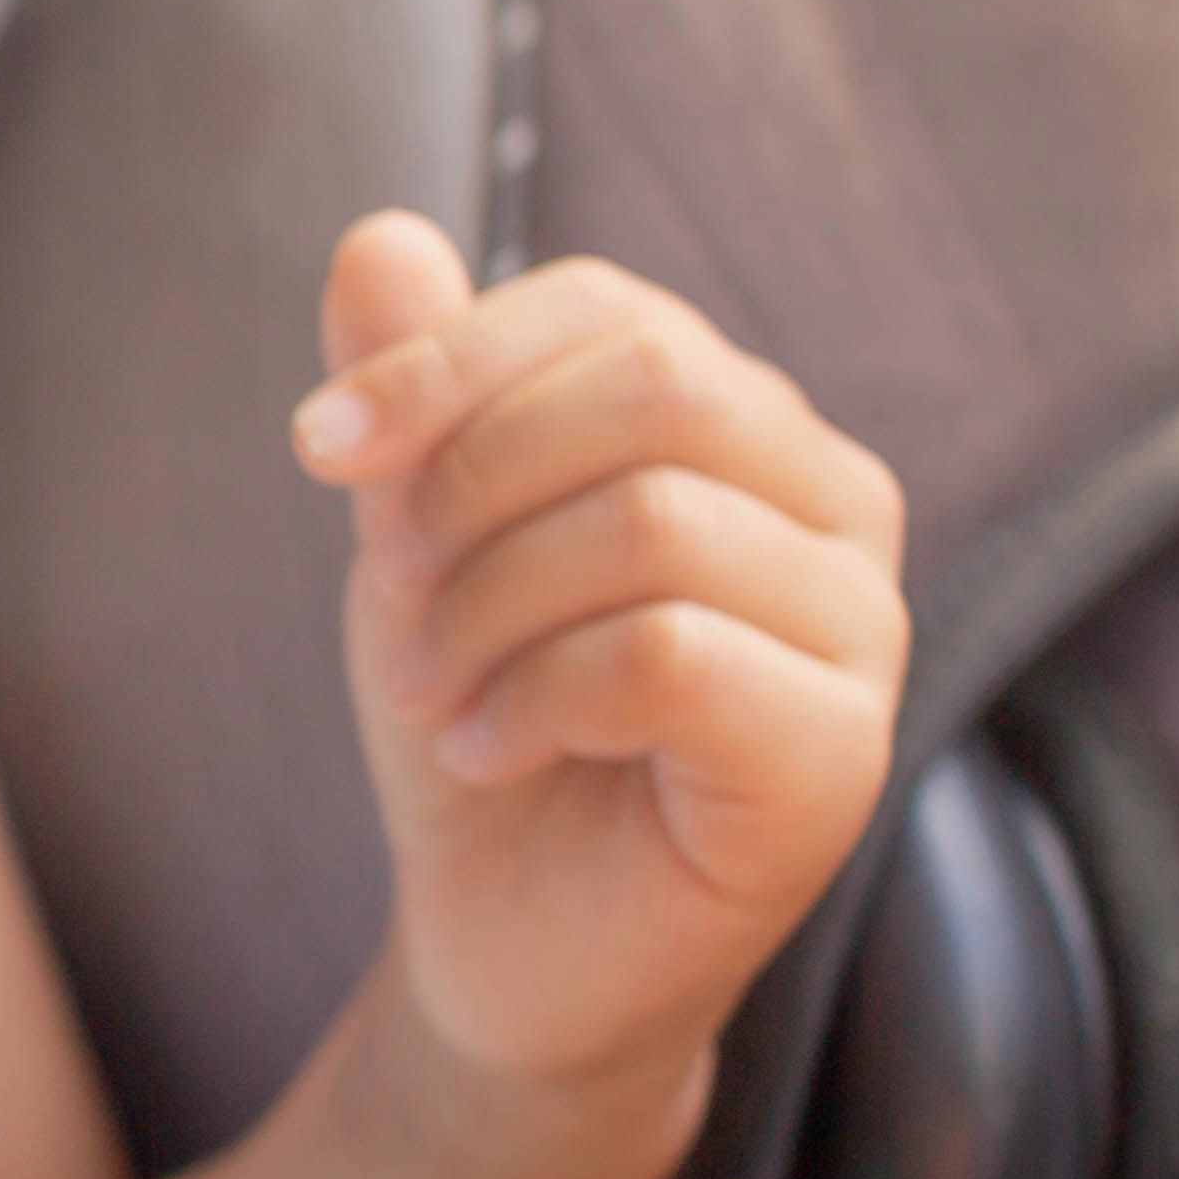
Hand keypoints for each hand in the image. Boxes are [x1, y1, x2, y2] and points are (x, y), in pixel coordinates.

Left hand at [295, 214, 906, 1106]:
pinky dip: (535, 697)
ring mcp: (863, 626)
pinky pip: (669, 653)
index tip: (315, 448)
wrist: (502, 941)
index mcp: (745, 425)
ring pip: (650, 522)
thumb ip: (413, 400)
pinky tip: (488, 751)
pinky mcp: (841, 752)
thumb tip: (375, 237)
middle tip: (385, 605)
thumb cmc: (481, 724)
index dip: (444, 360)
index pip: (607, 311)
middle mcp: (834, 501)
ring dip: (483, 612)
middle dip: (466, 488)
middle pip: (648, 389)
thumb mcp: (419, 544)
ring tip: (427, 695)